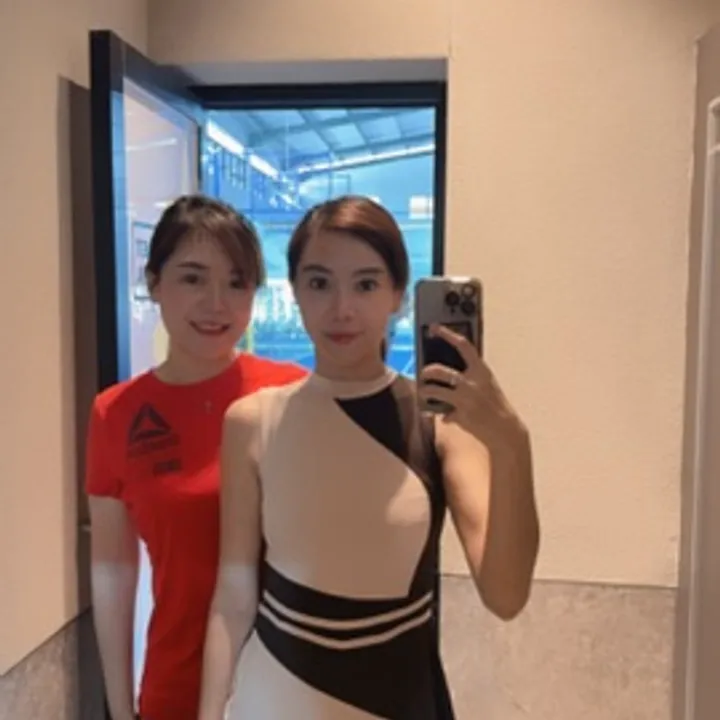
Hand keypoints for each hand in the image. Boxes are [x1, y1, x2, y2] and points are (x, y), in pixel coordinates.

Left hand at [418, 324, 525, 446]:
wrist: (505, 429)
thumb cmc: (494, 403)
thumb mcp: (487, 383)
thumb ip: (471, 373)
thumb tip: (446, 369)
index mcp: (481, 370)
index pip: (463, 346)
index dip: (447, 334)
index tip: (434, 327)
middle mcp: (472, 383)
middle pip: (439, 370)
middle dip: (427, 371)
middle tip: (424, 374)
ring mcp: (465, 399)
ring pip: (433, 390)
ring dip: (425, 391)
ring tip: (424, 392)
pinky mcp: (460, 416)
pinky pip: (441, 413)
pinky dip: (440, 415)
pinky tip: (444, 416)